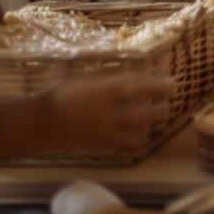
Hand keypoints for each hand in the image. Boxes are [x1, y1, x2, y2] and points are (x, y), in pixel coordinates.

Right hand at [39, 74, 174, 152]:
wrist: (40, 124)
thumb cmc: (65, 94)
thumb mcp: (90, 78)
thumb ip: (117, 74)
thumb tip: (143, 65)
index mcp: (107, 90)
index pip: (144, 86)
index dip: (162, 85)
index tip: (173, 83)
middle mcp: (111, 113)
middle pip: (150, 113)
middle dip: (163, 108)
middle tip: (165, 101)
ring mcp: (109, 133)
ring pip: (144, 133)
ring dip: (152, 125)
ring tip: (153, 116)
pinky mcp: (105, 148)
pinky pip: (131, 146)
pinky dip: (139, 139)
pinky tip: (137, 131)